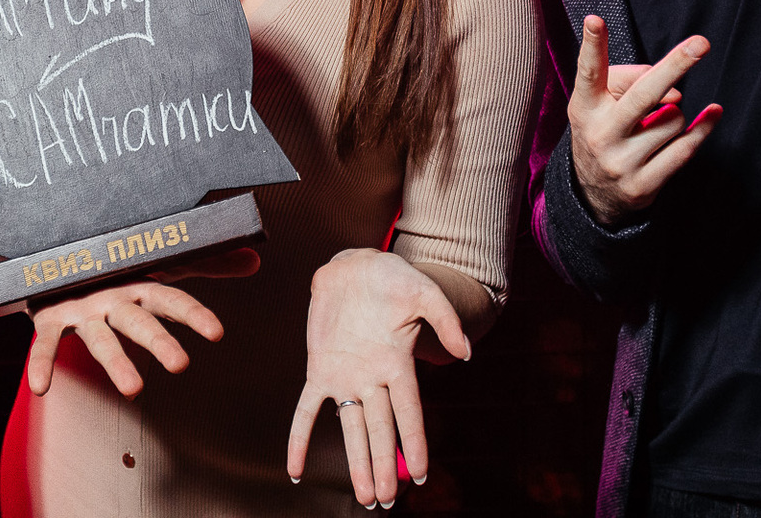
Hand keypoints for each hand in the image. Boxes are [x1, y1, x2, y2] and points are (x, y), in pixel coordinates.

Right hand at [26, 250, 257, 396]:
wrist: (57, 258)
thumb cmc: (119, 273)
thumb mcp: (161, 271)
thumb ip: (207, 267)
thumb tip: (255, 260)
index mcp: (140, 286)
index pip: (172, 299)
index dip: (194, 315)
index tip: (217, 333)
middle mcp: (114, 296)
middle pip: (140, 321)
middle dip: (160, 342)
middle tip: (182, 365)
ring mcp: (81, 309)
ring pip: (101, 338)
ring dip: (115, 363)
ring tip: (134, 390)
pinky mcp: (51, 319)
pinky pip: (46, 344)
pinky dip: (41, 364)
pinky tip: (40, 388)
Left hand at [287, 249, 470, 506]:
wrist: (355, 265)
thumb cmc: (393, 279)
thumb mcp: (424, 292)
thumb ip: (446, 318)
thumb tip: (465, 353)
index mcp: (398, 364)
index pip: (409, 413)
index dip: (413, 444)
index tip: (420, 473)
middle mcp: (373, 378)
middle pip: (380, 431)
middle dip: (382, 466)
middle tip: (385, 500)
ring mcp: (345, 377)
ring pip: (351, 428)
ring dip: (355, 462)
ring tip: (364, 496)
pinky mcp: (319, 370)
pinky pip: (307, 409)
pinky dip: (299, 438)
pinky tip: (294, 469)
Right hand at [567, 17, 721, 227]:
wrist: (592, 193)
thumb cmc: (605, 128)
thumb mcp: (602, 102)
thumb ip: (630, 81)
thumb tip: (676, 93)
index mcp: (585, 107)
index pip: (589, 72)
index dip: (593, 46)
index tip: (595, 20)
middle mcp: (600, 134)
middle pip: (643, 95)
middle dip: (675, 66)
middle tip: (702, 42)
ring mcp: (620, 162)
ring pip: (672, 118)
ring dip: (675, 113)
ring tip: (656, 122)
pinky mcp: (642, 185)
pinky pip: (685, 148)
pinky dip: (703, 128)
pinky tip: (713, 113)